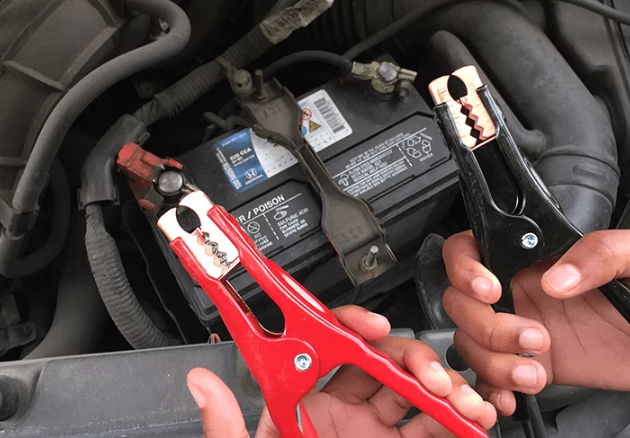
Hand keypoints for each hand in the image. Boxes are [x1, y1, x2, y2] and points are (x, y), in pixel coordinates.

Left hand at [186, 305, 495, 437]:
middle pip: (383, 366)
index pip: (331, 352)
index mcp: (305, 408)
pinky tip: (471, 419)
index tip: (372, 329)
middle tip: (428, 374)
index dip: (354, 331)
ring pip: (416, 396)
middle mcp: (345, 415)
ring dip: (443, 389)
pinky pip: (434, 431)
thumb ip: (227, 429)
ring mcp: (377, 435)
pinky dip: (457, 422)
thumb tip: (201, 385)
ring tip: (461, 400)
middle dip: (411, 360)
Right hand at [442, 230, 629, 416]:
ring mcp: (518, 329)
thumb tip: (556, 279)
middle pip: (461, 303)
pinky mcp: (529, 364)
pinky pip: (489, 377)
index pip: (470, 250)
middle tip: (532, 336)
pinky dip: (491, 390)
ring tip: (533, 372)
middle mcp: (517, 291)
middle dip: (486, 326)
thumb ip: (597, 254)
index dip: (464, 269)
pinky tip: (512, 395)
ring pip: (470, 342)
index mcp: (532, 257)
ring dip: (492, 363)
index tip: (490, 290)